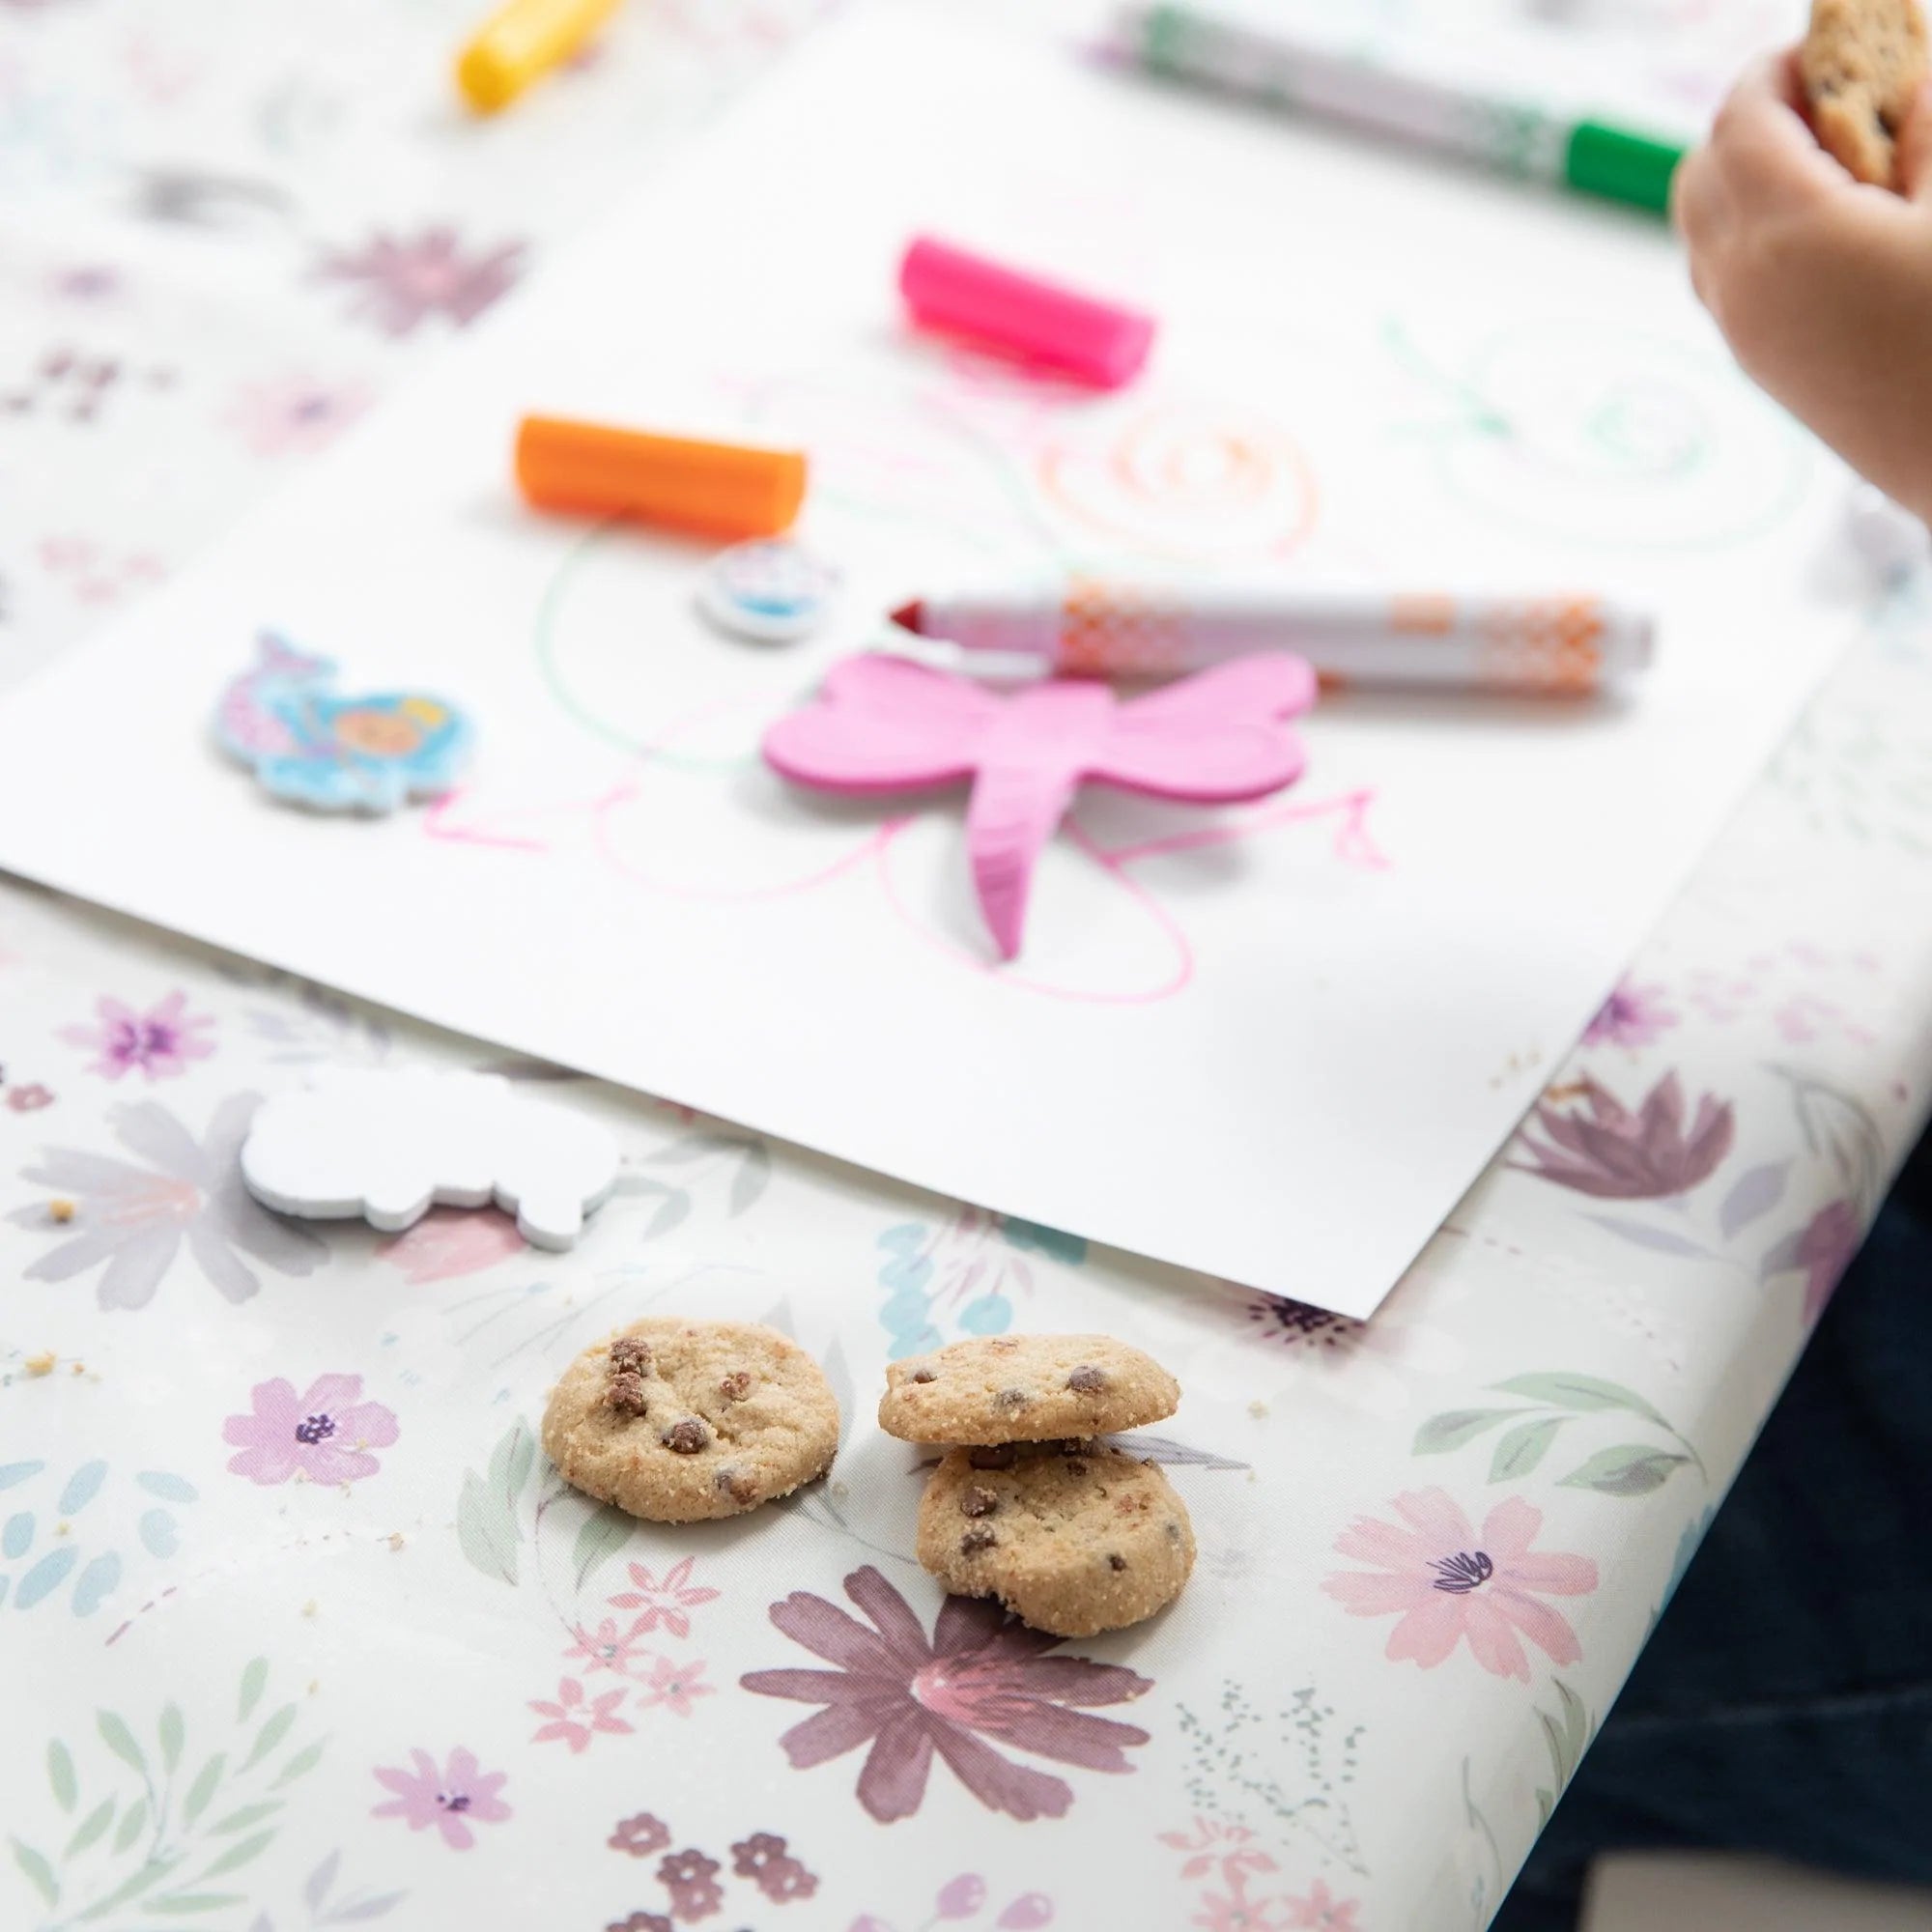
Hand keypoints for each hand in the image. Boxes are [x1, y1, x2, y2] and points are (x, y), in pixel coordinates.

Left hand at [1675, 50, 1931, 521]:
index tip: (1830, 43)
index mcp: (1785, 232)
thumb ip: (1931, 130)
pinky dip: (1758, 236)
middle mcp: (1741, 288)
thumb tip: (1910, 79)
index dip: (1780, 67)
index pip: (1741, 117)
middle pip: (1701, 174)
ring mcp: (1747, 338)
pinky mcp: (1769, 373)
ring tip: (1843, 162)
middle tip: (1836, 96)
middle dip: (1753, 120)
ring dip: (1750, 181)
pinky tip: (1841, 229)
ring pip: (1706, 234)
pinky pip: (1729, 284)